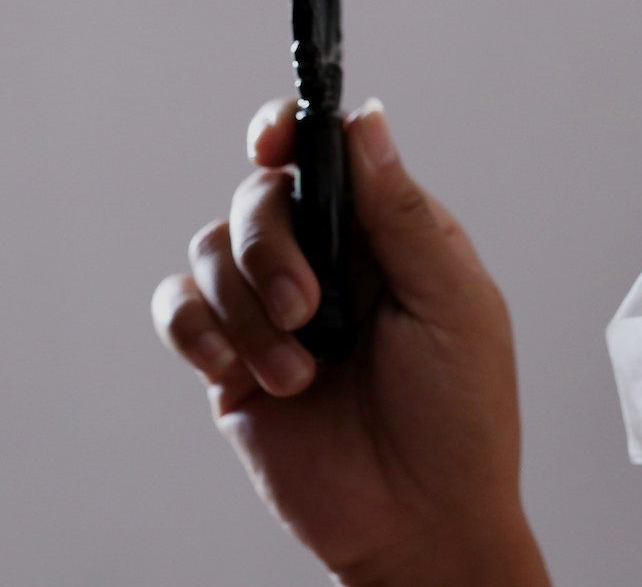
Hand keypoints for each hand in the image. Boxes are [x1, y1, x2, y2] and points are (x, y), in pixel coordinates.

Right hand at [151, 101, 549, 586]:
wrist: (421, 522)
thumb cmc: (461, 417)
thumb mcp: (454, 304)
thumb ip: (401, 214)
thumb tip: (366, 120)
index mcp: (386, 232)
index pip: (325, 153)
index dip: (287, 131)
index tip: (270, 141)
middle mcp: (327, 260)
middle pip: (259, 195)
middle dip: (270, 243)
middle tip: (308, 307)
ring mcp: (274, 309)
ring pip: (213, 248)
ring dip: (245, 304)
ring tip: (297, 368)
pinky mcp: (231, 362)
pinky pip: (180, 310)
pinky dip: (195, 328)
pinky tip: (230, 366)